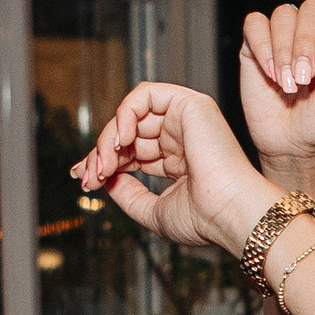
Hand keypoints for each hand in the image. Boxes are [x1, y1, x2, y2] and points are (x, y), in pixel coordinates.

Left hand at [72, 82, 278, 255]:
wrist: (231, 213)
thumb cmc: (204, 219)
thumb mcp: (153, 211)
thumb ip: (127, 194)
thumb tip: (105, 179)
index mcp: (180, 162)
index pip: (133, 153)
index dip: (105, 162)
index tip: (84, 180)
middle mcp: (184, 138)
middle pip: (128, 134)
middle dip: (101, 153)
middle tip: (88, 176)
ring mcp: (187, 120)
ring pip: (132, 114)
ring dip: (110, 138)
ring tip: (105, 163)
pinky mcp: (190, 105)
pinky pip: (144, 95)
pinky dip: (125, 113)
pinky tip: (121, 142)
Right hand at [240, 0, 314, 166]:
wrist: (297, 146)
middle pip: (312, 7)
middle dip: (307, 42)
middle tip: (306, 77)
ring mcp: (288, 35)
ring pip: (284, 14)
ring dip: (286, 51)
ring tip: (290, 84)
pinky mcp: (259, 44)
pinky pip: (255, 23)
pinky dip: (263, 47)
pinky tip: (271, 75)